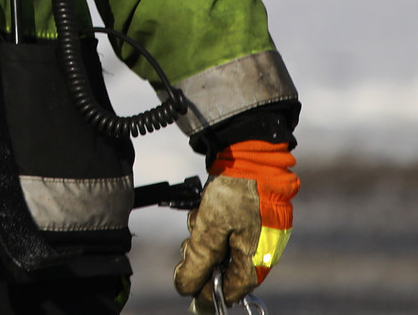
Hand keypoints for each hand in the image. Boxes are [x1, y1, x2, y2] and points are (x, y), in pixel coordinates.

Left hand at [173, 141, 297, 306]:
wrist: (251, 156)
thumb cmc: (235, 193)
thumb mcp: (210, 229)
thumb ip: (199, 261)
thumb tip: (186, 287)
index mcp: (257, 261)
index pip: (231, 291)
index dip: (206, 289)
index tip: (186, 280)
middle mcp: (262, 252)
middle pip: (224, 269)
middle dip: (203, 257)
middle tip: (190, 241)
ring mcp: (258, 235)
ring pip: (222, 248)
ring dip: (206, 236)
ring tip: (201, 216)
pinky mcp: (250, 219)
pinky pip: (226, 231)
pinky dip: (213, 223)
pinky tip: (207, 208)